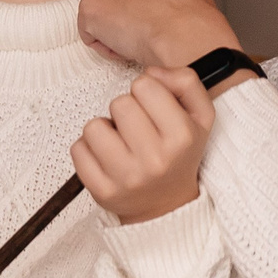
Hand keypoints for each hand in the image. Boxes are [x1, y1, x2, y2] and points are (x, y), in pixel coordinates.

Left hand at [52, 0, 241, 69]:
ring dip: (113, 26)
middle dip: (114, 4)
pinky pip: (91, 33)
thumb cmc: (194, 16)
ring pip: (97, 12)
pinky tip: (129, 43)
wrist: (190, 37)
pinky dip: (106, 44)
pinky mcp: (90, 9)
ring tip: (142, 32)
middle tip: (143, 20)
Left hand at [75, 66, 214, 222]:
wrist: (166, 206)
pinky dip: (88, 149)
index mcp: (182, 136)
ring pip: (93, 126)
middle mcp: (155, 159)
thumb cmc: (179, 154)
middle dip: (125, 110)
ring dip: (104, 129)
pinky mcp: (102, 191)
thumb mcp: (199, 116)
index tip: (152, 110)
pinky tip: (106, 158)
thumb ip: (185, 82)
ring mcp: (126, 177)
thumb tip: (151, 72)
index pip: (144, 85)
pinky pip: (78, 149)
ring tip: (120, 142)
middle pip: (119, 103)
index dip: (146, 92)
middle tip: (136, 128)